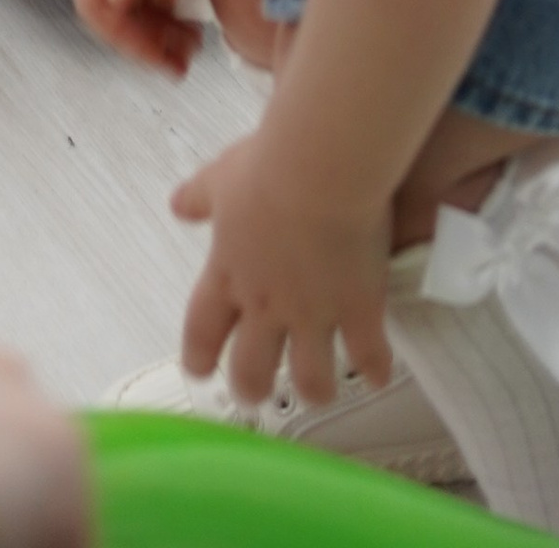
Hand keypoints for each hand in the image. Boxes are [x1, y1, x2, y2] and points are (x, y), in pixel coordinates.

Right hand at [74, 0, 207, 73]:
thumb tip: (118, 1)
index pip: (96, 1)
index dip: (124, 38)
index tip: (164, 58)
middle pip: (115, 6)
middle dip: (143, 42)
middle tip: (184, 65)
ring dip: (157, 29)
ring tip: (192, 49)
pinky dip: (170, 5)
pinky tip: (193, 18)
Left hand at [171, 129, 392, 414]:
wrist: (320, 169)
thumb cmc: (268, 164)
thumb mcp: (223, 176)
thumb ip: (201, 198)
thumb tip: (178, 205)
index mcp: (229, 273)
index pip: (202, 330)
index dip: (199, 356)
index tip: (200, 370)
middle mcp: (266, 305)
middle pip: (251, 369)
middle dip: (253, 388)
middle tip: (258, 394)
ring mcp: (313, 313)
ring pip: (309, 377)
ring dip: (314, 389)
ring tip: (320, 392)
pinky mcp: (357, 309)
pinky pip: (367, 353)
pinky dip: (374, 368)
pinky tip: (379, 376)